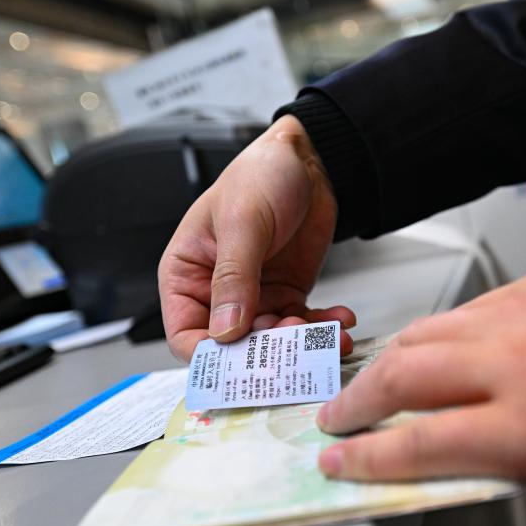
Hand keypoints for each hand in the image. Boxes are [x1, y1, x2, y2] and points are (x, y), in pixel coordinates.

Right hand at [159, 115, 355, 360]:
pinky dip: (322, 329)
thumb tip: (226, 331)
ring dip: (302, 346)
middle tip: (298, 349)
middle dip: (267, 353)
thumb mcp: (243, 222)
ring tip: (328, 337)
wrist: (309, 159)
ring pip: (272, 342)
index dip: (210, 358)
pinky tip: (340, 321)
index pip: (185, 335)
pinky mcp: (286, 295)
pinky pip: (302, 326)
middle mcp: (216, 293)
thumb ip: (234, 278)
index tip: (243, 366)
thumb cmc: (260, 174)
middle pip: (233, 347)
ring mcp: (254, 297)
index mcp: (185, 274)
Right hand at [316, 263, 525, 518]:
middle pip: (404, 371)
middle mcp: (521, 359)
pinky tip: (457, 336)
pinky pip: (484, 299)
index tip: (342, 461)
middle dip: (358, 397)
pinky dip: (456, 323)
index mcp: (525, 428)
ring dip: (397, 354)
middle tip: (341, 413)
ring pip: (435, 325)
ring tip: (382, 371)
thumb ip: (501, 464)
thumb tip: (454, 455)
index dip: (364, 458)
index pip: (411, 444)